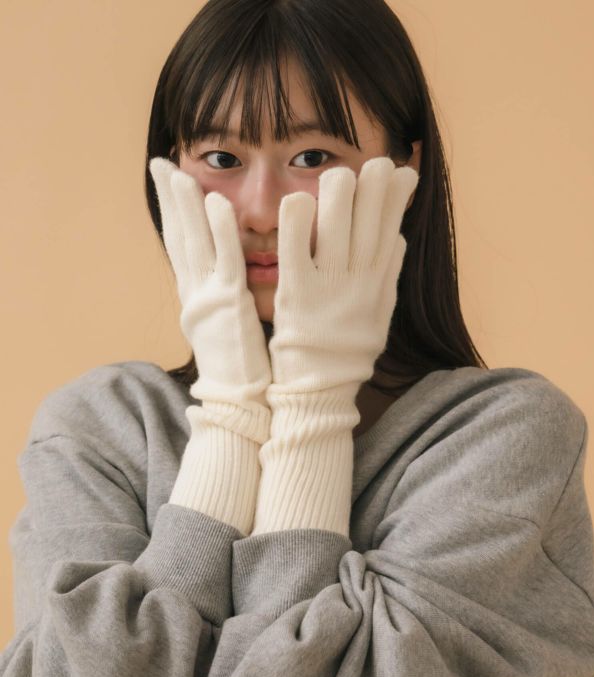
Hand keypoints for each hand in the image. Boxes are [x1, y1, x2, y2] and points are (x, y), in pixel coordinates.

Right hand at [149, 157, 271, 406]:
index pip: (179, 246)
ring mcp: (209, 298)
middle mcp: (194, 293)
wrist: (237, 402)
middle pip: (178, 237)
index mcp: (193, 297)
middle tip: (161, 163)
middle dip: (169, 199)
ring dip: (186, 205)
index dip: (171, 213)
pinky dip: (218, 230)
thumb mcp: (222, 326)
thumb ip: (219, 298)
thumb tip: (224, 279)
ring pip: (195, 243)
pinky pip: (225, 260)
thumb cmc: (237, 368)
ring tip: (178, 171)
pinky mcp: (230, 305)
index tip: (167, 182)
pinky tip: (214, 202)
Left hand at [268, 156, 417, 401]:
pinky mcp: (295, 291)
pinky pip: (296, 247)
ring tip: (335, 175)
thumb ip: (389, 274)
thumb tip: (398, 238)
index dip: (396, 195)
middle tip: (369, 162)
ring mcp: (327, 284)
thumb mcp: (379, 312)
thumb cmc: (347, 348)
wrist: (320, 386)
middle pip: (369, 218)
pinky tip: (297, 200)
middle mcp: (357, 278)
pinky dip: (297, 219)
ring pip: (337, 223)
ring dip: (338, 192)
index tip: (397, 170)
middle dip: (372, 183)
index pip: (392, 227)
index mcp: (378, 281)